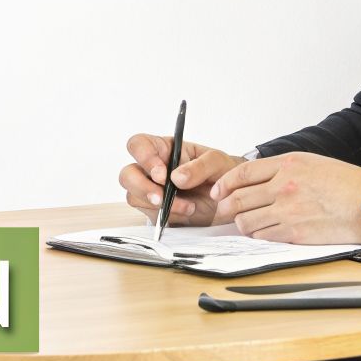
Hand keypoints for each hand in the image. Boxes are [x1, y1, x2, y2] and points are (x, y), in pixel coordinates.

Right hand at [119, 134, 246, 226]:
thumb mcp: (217, 162)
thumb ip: (199, 166)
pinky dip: (166, 215)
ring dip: (157, 204)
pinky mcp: (156, 210)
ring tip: (187, 206)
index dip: (143, 158)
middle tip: (162, 197)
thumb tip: (176, 178)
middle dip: (142, 187)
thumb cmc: (222, 172)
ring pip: (133, 196)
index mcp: (163, 149)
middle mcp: (152, 168)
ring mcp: (152, 190)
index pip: (138, 145)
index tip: (162, 174)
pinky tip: (186, 211)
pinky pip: (149, 214)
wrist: (232, 199)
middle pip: (127, 174)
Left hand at [212, 152, 360, 243]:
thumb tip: (255, 179)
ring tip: (246, 222)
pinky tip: (264, 232)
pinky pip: (263, 236)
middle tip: (223, 210)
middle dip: (225, 206)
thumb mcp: (310, 163)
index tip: (218, 191)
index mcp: (287, 164)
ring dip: (242, 223)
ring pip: (246, 221)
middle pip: (238, 198)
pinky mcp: (295, 232)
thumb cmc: (344, 183)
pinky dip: (258, 235)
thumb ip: (281, 169)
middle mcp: (284, 185)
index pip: (242, 173)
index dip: (224, 183)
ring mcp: (288, 210)